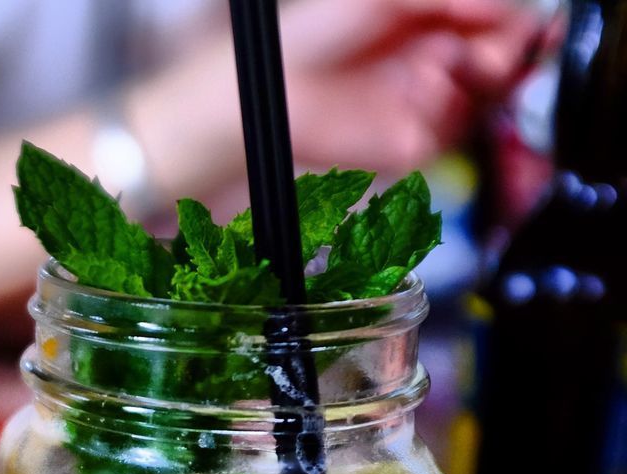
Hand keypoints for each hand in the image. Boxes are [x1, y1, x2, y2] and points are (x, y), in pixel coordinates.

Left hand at [280, 0, 545, 172]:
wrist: (275, 92)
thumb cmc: (311, 37)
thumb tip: (497, 6)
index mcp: (424, 22)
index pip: (489, 21)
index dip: (508, 21)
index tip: (514, 19)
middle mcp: (427, 63)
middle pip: (497, 60)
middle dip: (503, 50)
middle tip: (491, 48)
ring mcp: (421, 105)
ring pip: (481, 96)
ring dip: (476, 77)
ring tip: (444, 62)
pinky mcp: (409, 143)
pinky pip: (450, 131)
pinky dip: (445, 108)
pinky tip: (423, 88)